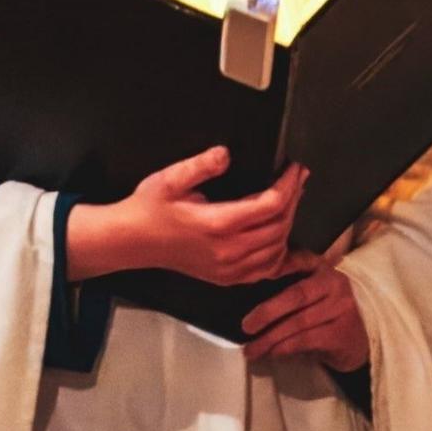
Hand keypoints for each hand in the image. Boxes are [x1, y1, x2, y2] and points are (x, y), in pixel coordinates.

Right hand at [64, 148, 306, 285]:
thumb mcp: (170, 178)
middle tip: (298, 178)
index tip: (295, 168)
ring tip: (291, 199)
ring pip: (277, 248)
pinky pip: (266, 270)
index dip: (288, 184)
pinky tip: (282, 237)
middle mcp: (229, 250)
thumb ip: (200, 165)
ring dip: (289, 223)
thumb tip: (226, 153)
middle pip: (279, 226)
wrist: (134, 241)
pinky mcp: (227, 277)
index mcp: (218, 223)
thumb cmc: (150, 207)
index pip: (270, 205)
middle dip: (294, 199)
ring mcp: (229, 268)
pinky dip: (280, 254)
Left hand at [242, 264, 368, 371]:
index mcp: (323, 269)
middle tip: (246, 327)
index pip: (298, 263)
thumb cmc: (328, 313)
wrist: (362, 340)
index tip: (249, 276)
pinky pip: (306, 340)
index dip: (276, 268)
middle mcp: (335, 284)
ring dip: (270, 338)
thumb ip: (292, 285)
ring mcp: (341, 309)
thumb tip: (251, 296)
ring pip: (298, 323)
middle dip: (267, 312)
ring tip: (252, 350)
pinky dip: (285, 348)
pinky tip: (272, 353)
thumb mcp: (314, 292)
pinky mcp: (341, 333)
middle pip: (295, 296)